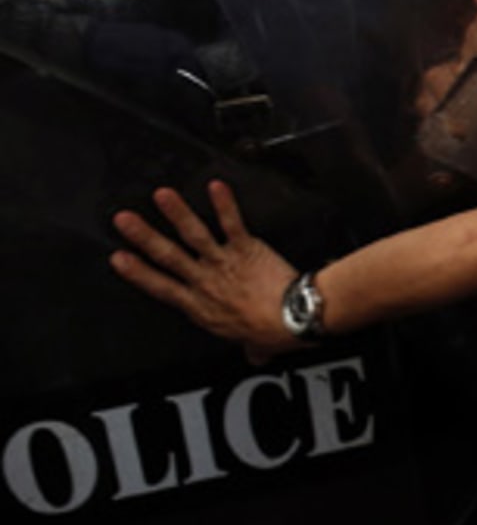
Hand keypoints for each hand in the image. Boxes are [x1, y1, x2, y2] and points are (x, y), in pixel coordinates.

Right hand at [109, 181, 301, 363]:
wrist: (292, 318)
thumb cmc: (272, 332)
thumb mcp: (252, 345)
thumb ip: (249, 347)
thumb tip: (255, 355)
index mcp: (199, 306)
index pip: (159, 287)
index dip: (137, 272)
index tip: (118, 257)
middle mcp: (205, 281)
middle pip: (167, 255)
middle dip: (143, 236)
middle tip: (124, 219)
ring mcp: (224, 262)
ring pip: (193, 234)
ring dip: (177, 212)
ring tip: (162, 194)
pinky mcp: (246, 248)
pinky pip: (232, 223)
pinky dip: (224, 204)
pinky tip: (216, 186)